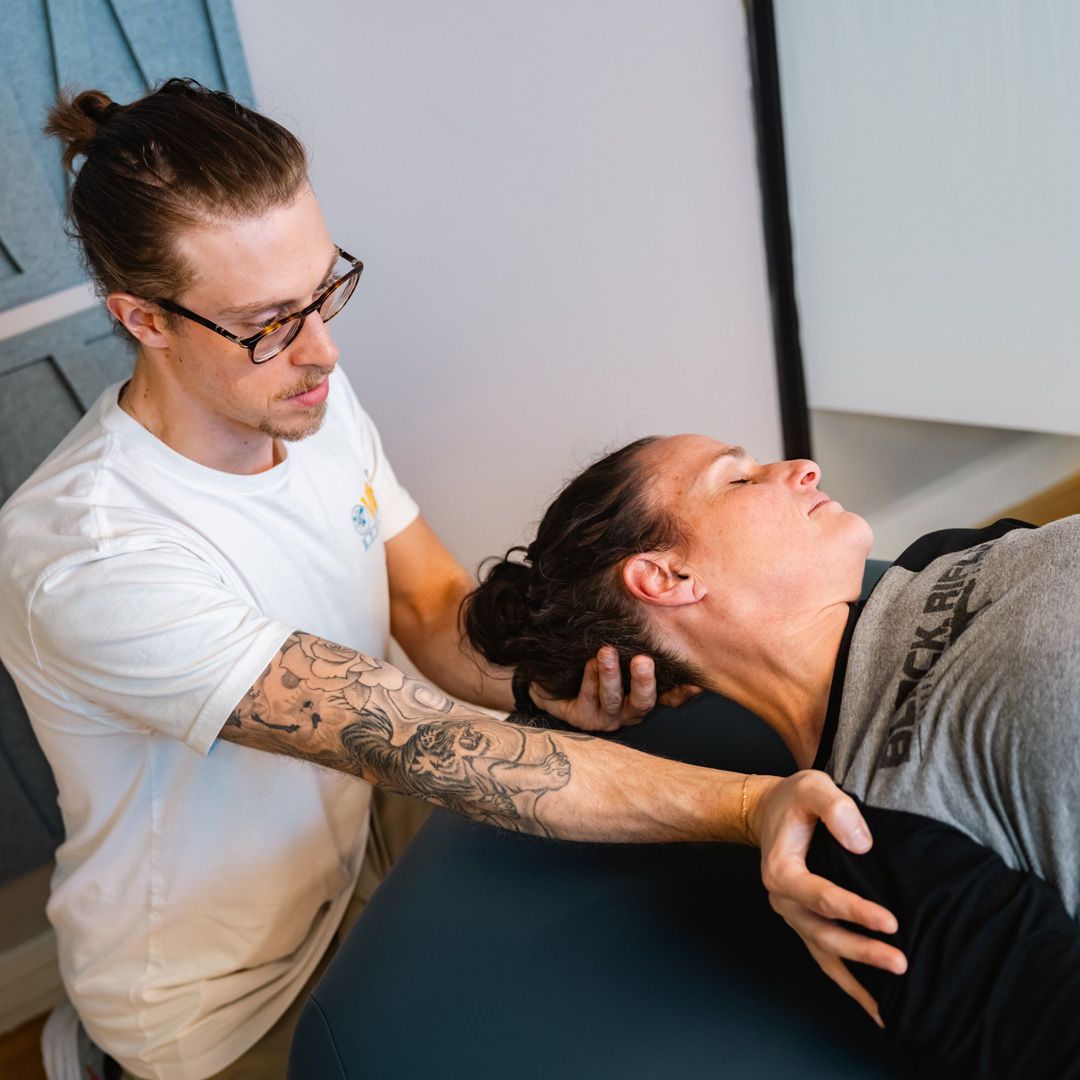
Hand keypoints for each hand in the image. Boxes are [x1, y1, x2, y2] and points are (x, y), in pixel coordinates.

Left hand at [530, 646, 700, 732]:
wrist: (552, 677)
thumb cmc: (590, 658)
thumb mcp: (617, 649)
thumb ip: (637, 640)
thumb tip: (657, 603)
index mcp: (642, 695)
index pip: (669, 697)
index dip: (683, 692)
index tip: (696, 681)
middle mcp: (627, 710)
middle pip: (643, 702)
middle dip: (644, 681)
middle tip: (642, 661)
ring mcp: (605, 716)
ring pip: (612, 700)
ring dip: (610, 676)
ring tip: (606, 653)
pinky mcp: (582, 718)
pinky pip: (587, 700)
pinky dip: (589, 680)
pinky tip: (589, 663)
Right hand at [746, 771, 907, 1026]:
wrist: (770, 811)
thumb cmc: (793, 800)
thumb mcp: (812, 786)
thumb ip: (835, 808)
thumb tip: (862, 843)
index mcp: (781, 871)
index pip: (821, 897)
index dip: (855, 911)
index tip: (891, 922)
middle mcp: (784, 900)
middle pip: (824, 934)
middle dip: (863, 951)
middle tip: (901, 963)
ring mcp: (794, 916)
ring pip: (825, 953)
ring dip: (858, 976)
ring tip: (893, 1002)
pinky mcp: (806, 923)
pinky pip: (826, 958)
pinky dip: (849, 982)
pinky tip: (877, 1005)